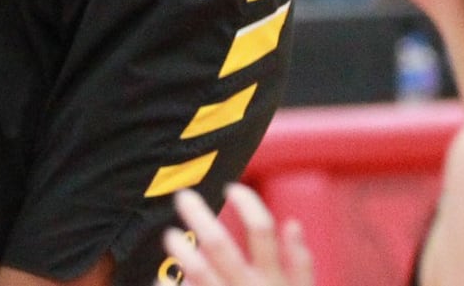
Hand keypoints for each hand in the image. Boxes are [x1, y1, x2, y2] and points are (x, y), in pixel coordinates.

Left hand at [162, 186, 313, 285]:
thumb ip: (301, 265)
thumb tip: (291, 223)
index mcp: (276, 282)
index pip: (262, 232)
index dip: (246, 204)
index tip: (231, 187)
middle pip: (220, 244)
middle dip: (198, 215)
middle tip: (183, 195)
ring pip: (198, 271)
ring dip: (181, 249)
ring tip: (171, 236)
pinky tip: (162, 281)